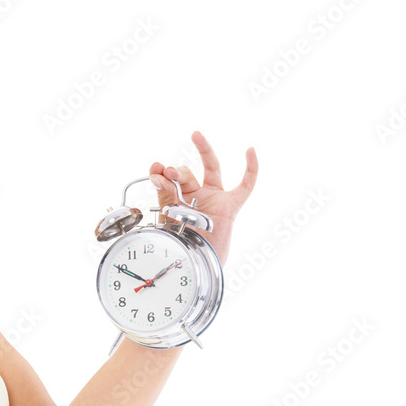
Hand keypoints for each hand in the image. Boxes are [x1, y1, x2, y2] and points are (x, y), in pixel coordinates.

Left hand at [149, 130, 257, 267]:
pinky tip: (250, 150)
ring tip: (196, 136)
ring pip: (212, 168)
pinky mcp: (230, 206)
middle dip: (176, 171)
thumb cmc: (180, 249)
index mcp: (176, 202)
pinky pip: (245, 186)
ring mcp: (213, 199)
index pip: (169, 181)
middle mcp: (194, 198)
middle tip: (168, 171)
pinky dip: (250, 168)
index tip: (154, 170)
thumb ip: (165, 197)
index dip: (161, 174)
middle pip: (186, 175)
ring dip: (204, 150)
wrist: (196, 269)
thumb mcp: (168, 220)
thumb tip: (158, 175)